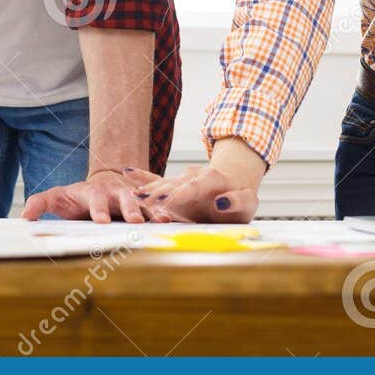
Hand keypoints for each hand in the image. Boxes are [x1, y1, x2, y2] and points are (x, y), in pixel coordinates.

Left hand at [22, 168, 156, 222]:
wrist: (101, 186)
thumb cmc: (76, 197)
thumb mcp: (57, 197)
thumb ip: (41, 203)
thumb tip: (24, 217)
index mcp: (94, 192)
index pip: (96, 199)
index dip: (98, 209)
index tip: (100, 221)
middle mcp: (114, 193)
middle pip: (124, 198)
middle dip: (129, 209)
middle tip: (133, 221)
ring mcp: (130, 199)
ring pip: (143, 203)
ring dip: (150, 211)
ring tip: (159, 221)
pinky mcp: (141, 207)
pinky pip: (153, 209)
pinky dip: (162, 214)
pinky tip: (169, 222)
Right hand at [130, 165, 258, 222]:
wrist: (236, 185)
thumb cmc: (243, 199)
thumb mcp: (248, 203)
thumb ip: (237, 201)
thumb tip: (222, 202)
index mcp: (213, 179)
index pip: (196, 185)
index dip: (181, 193)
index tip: (167, 200)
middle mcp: (195, 176)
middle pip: (174, 183)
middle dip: (159, 192)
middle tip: (142, 199)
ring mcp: (183, 180)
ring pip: (164, 183)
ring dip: (149, 189)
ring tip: (132, 196)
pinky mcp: (176, 187)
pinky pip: (157, 180)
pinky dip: (143, 177)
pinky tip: (127, 172)